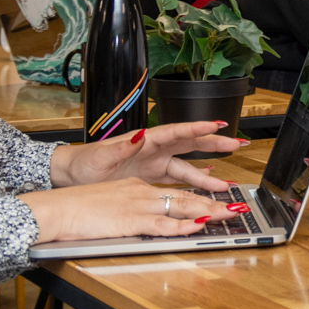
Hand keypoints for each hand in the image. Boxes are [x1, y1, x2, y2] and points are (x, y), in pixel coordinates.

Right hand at [19, 178, 234, 243]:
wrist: (54, 209)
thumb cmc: (75, 209)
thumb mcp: (108, 200)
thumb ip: (129, 206)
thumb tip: (144, 216)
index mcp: (136, 187)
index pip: (175, 191)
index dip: (200, 198)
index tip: (218, 202)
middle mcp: (141, 192)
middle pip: (186, 196)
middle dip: (215, 202)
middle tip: (237, 208)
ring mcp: (137, 205)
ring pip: (181, 207)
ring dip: (208, 211)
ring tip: (230, 215)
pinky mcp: (130, 220)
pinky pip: (162, 224)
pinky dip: (183, 226)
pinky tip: (198, 226)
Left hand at [50, 119, 240, 190]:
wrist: (72, 177)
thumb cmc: (84, 163)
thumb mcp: (100, 155)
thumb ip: (121, 147)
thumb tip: (140, 136)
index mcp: (144, 140)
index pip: (176, 132)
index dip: (197, 129)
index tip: (217, 125)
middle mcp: (153, 150)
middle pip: (189, 145)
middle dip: (213, 144)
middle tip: (236, 143)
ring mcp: (153, 164)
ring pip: (187, 166)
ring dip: (206, 173)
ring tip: (225, 183)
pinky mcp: (150, 178)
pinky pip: (177, 179)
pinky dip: (192, 181)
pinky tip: (207, 181)